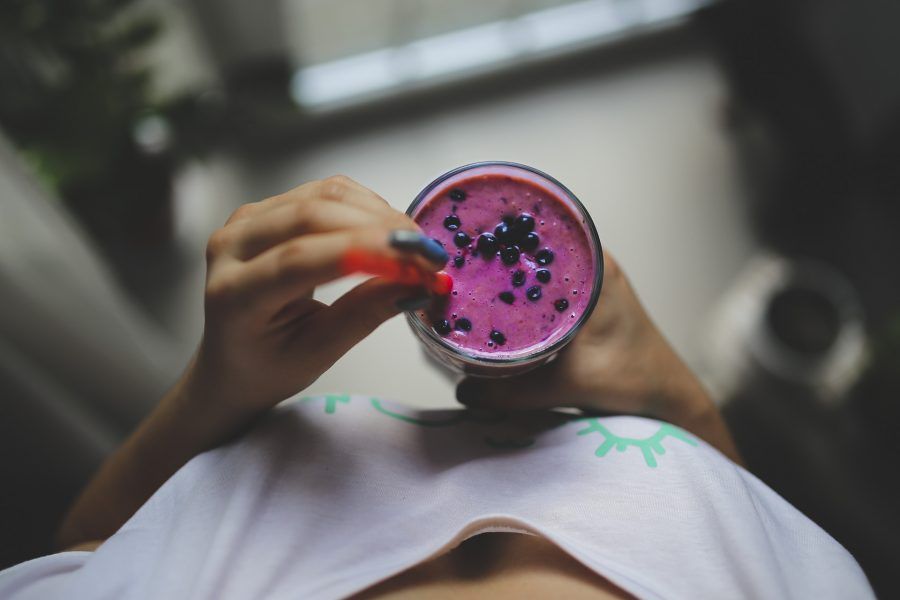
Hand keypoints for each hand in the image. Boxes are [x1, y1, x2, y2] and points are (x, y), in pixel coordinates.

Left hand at [187, 175, 445, 413]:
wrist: (232, 360)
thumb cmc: (269, 365)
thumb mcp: (319, 353)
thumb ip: (366, 313)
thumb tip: (418, 283)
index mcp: (234, 294)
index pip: (299, 260)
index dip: (364, 253)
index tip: (417, 265)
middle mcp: (231, 245)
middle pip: (313, 216)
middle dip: (381, 230)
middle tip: (429, 257)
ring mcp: (247, 220)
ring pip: (324, 195)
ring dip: (380, 215)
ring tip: (416, 248)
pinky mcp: (268, 208)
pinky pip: (325, 192)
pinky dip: (367, 207)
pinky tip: (391, 233)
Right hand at [456, 252, 739, 460]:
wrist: (667, 396)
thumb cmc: (631, 381)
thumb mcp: (567, 385)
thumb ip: (512, 392)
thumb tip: (462, 392)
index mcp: (594, 265)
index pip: (539, 233)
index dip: (500, 234)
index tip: (465, 240)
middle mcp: (593, 261)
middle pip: (534, 247)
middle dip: (496, 254)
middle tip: (456, 266)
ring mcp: (591, 277)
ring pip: (538, 266)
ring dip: (508, 273)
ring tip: (467, 280)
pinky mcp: (587, 296)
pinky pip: (546, 284)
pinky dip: (523, 292)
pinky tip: (495, 304)